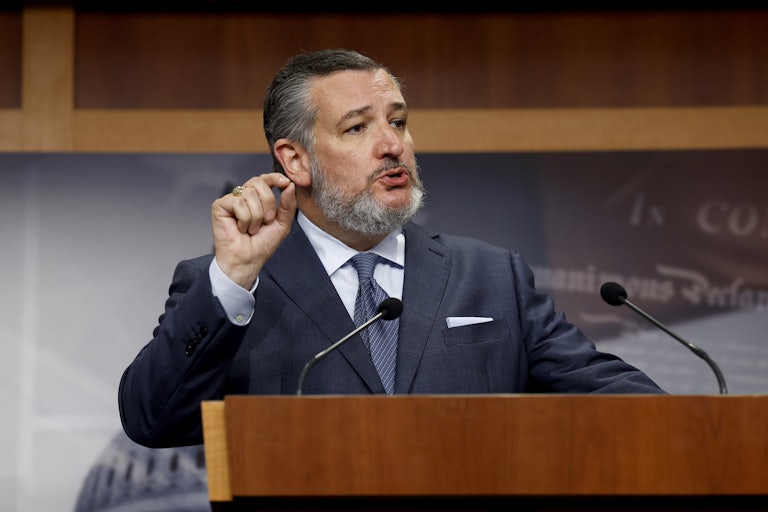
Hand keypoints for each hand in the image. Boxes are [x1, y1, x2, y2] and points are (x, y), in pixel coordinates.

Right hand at [211, 173, 295, 288]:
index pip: (265, 179)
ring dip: (256, 216)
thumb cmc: (262, 245)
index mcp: (257, 198)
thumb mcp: (282, 223)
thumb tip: (290, 185)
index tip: (285, 182)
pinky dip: (245, 219)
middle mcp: (243, 196)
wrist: (248, 260)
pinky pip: (238, 203)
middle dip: (268, 202)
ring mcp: (231, 200)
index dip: (275, 178)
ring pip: (249, 194)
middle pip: (258, 182)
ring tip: (251, 229)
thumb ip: (288, 204)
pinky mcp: (219, 206)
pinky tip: (240, 229)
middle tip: (267, 220)